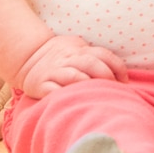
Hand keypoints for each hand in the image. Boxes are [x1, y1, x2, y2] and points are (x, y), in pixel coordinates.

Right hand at [13, 32, 129, 99]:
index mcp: (80, 50)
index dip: (117, 67)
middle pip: (91, 63)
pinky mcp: (40, 85)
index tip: (125, 82)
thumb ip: (95, 57)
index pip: (103, 54)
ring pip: (74, 76)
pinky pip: (53, 91)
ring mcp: (54, 71)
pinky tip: (73, 102)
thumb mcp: (78, 49)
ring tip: (98, 97)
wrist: (28, 57)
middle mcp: (68, 59)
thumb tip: (121, 75)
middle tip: (114, 91)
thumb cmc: (62, 57)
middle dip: (106, 76)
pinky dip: (63, 96)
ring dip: (88, 85)